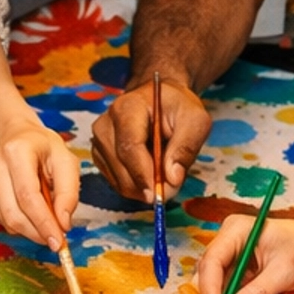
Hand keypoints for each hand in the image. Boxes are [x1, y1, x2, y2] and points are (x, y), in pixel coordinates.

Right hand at [0, 122, 79, 249]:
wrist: (14, 136)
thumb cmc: (42, 148)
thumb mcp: (66, 161)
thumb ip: (68, 192)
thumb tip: (63, 223)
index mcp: (17, 152)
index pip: (28, 196)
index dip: (43, 223)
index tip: (58, 241)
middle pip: (14, 214)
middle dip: (37, 233)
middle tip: (56, 239)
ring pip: (7, 221)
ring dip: (31, 230)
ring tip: (46, 219)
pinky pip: (2, 220)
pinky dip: (20, 224)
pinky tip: (30, 211)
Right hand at [91, 79, 211, 200]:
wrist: (159, 100)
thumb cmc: (176, 108)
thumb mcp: (194, 120)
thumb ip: (185, 147)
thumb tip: (172, 178)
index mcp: (127, 108)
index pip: (129, 147)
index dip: (144, 174)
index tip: (160, 194)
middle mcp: (106, 124)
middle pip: (121, 167)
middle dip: (147, 186)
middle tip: (171, 189)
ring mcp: (99, 141)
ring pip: (118, 180)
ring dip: (143, 187)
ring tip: (163, 173)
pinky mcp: (100, 155)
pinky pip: (116, 182)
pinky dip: (136, 186)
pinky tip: (149, 172)